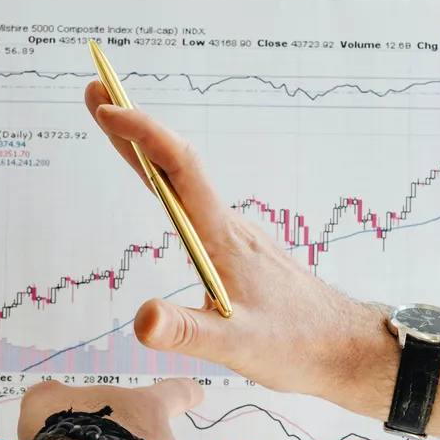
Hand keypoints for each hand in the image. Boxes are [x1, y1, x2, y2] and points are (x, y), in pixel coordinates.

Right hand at [84, 82, 387, 408]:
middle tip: (94, 91)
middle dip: (132, 127)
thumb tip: (142, 319)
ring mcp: (233, 235)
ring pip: (184, 182)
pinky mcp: (235, 249)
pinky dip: (164, 180)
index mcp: (223, 237)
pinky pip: (192, 203)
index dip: (142, 135)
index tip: (108, 109)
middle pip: (175, 164)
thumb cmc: (297, 345)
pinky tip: (154, 182)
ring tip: (110, 123)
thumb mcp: (236, 347)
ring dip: (146, 151)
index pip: (180, 169)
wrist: (344, 348)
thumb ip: (186, 332)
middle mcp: (228, 226)